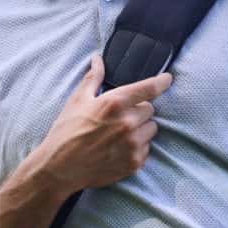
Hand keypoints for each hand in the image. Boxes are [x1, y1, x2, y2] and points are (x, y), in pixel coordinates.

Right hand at [39, 54, 171, 191]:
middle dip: (138, 110)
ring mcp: (132, 144)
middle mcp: (127, 123)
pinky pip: (147, 148)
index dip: (162, 81)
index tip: (168, 79)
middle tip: (120, 116)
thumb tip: (98, 59)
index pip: (149, 88)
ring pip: (151, 129)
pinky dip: (137, 146)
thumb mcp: (78, 100)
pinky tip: (119, 147)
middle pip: (150, 109)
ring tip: (120, 133)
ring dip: (141, 128)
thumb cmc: (67, 131)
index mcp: (115, 103)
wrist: (59, 167)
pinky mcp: (134, 162)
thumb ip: (93, 77)